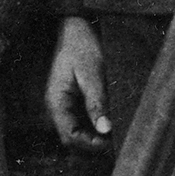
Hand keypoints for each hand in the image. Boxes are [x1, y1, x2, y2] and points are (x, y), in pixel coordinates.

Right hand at [45, 15, 109, 147]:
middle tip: (117, 141)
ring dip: (94, 138)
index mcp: (57, 102)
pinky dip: (95, 127)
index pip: (69, 136)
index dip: (89, 145)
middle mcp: (57, 108)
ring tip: (116, 133)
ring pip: (77, 133)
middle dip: (92, 145)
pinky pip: (81, 123)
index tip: (111, 142)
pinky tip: (110, 123)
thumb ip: (97, 102)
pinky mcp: (73, 103)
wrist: (74, 29)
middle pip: (72, 140)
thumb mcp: (92, 73)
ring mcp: (64, 106)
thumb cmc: (81, 47)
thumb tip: (106, 129)